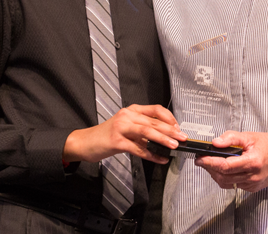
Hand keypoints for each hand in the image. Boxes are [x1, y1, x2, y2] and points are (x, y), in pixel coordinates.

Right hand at [63, 104, 187, 164]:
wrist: (84, 142)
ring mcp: (121, 127)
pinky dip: (151, 155)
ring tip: (174, 145)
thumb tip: (162, 137)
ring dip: (163, 139)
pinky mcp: (116, 141)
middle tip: (183, 137)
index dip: (169, 118)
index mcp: (131, 110)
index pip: (155, 109)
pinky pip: (138, 148)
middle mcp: (127, 116)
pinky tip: (160, 159)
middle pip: (153, 121)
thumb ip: (142, 129)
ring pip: (147, 132)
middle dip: (171, 130)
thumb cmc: (106, 136)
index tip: (178, 127)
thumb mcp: (125, 127)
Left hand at [194, 130, 267, 191]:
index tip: (200, 159)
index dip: (209, 163)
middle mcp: (253, 176)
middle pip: (223, 177)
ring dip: (216, 174)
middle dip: (209, 169)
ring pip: (227, 183)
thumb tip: (215, 143)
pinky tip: (225, 169)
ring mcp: (254, 184)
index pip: (225, 166)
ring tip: (211, 163)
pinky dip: (226, 178)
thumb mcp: (250, 136)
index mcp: (253, 162)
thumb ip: (231, 138)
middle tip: (202, 160)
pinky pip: (235, 185)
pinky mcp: (254, 188)